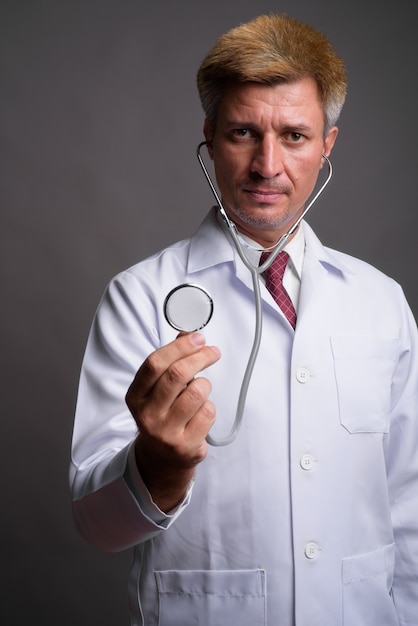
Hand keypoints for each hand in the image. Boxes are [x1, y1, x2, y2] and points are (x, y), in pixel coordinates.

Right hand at [125, 332, 220, 510]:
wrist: (161, 458)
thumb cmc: (162, 413)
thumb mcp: (156, 388)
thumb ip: (170, 361)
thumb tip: (187, 335)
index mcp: (136, 396)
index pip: (155, 363)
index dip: (180, 347)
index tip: (198, 338)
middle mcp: (147, 414)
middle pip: (178, 374)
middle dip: (200, 357)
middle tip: (212, 352)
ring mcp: (165, 432)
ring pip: (197, 392)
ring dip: (205, 385)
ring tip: (200, 391)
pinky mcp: (185, 445)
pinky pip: (208, 412)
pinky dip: (209, 407)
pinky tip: (200, 413)